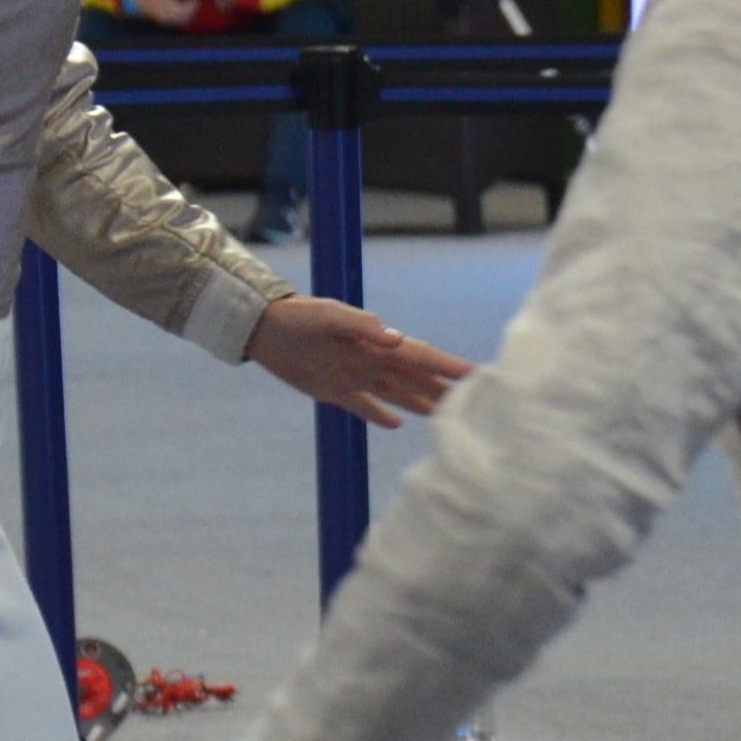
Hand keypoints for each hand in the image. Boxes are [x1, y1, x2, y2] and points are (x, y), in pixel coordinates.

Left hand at [244, 295, 467, 427]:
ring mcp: (355, 377)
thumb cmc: (299, 317)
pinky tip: (398, 424)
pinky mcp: (335, 391)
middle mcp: (371, 361)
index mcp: (376, 344)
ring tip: (448, 415)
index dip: (446, 367)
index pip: (420, 357)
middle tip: (476, 404)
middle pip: (416, 379)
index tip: (475, 375)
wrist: (265, 329)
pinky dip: (381, 415)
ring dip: (422, 403)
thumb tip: (396, 339)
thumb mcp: (329, 316)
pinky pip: (365, 406)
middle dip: (444, 389)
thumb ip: (362, 326)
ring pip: (398, 394)